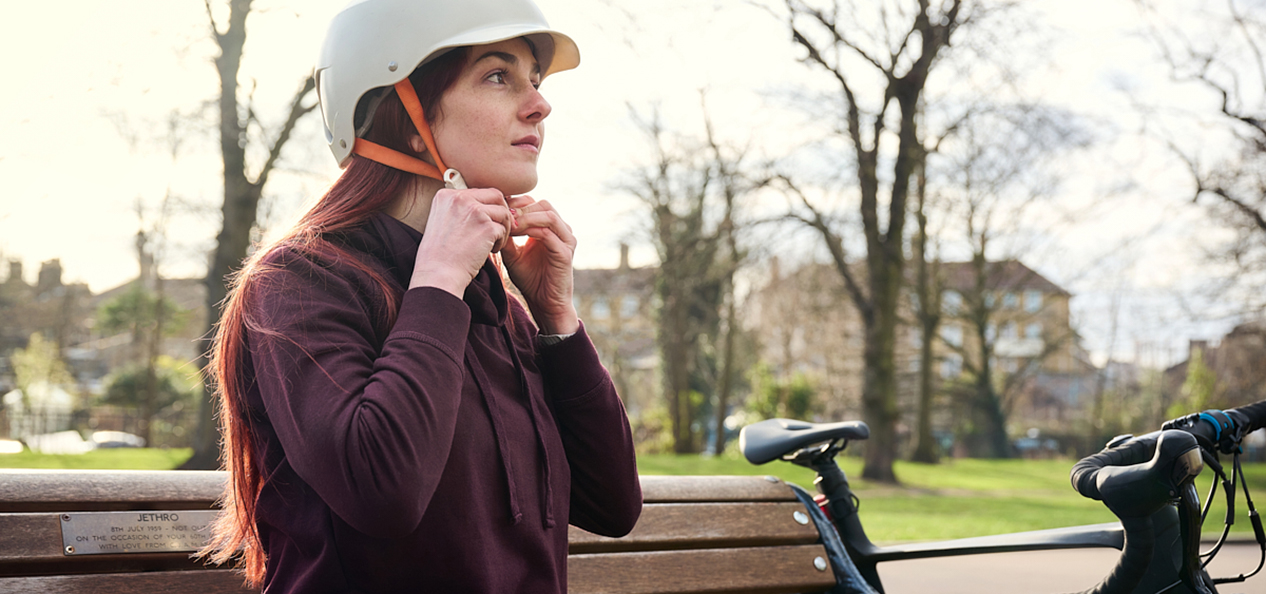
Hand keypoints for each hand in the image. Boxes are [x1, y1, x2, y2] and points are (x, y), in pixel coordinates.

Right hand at [410, 187, 512, 295]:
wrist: (438, 274)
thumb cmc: (440, 255)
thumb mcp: (442, 222)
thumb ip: (460, 210)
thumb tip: (487, 206)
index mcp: (447, 195)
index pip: (479, 192)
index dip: (488, 208)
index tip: (487, 222)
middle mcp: (460, 198)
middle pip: (496, 196)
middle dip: (502, 213)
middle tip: (499, 230)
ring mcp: (474, 211)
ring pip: (503, 213)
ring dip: (503, 229)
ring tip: (492, 244)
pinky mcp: (487, 226)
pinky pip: (504, 230)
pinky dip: (501, 242)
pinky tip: (490, 251)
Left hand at [500, 195, 579, 334]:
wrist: (544, 303)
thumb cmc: (530, 280)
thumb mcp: (513, 254)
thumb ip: (506, 237)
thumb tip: (491, 220)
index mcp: (549, 228)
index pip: (534, 204)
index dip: (515, 203)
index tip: (497, 209)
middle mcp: (561, 230)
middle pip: (542, 204)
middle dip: (520, 207)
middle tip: (501, 214)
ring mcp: (566, 240)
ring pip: (547, 214)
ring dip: (525, 216)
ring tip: (508, 223)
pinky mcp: (565, 252)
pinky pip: (548, 233)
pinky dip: (531, 230)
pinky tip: (515, 233)